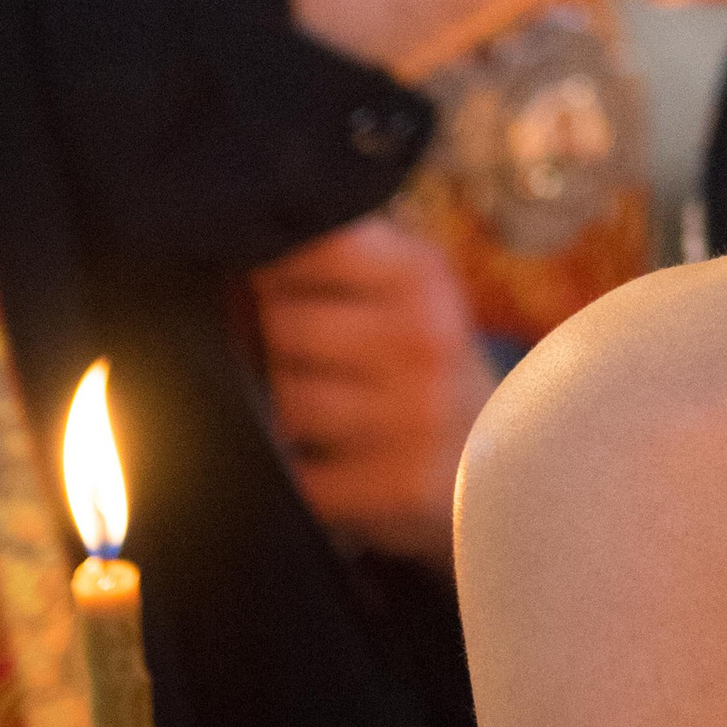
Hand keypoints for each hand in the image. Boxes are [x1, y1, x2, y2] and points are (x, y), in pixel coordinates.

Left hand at [253, 214, 495, 568]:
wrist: (489, 452)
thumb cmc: (416, 356)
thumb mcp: (399, 287)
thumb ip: (334, 253)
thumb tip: (237, 241)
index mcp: (420, 272)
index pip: (313, 246)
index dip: (273, 264)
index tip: (269, 282)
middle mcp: (427, 338)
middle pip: (282, 326)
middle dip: (270, 342)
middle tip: (294, 356)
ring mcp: (418, 415)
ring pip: (285, 403)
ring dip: (280, 411)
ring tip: (313, 407)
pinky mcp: (402, 485)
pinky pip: (301, 475)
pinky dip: (297, 471)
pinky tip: (323, 459)